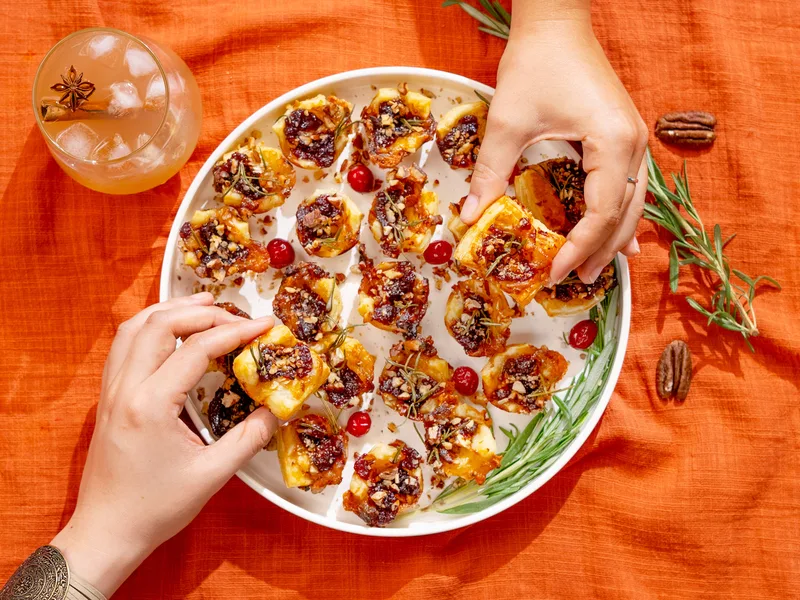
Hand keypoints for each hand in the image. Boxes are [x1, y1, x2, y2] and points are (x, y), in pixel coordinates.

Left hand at [51, 293, 276, 596]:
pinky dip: (150, 327)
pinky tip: (171, 332)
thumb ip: (249, 438)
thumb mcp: (212, 475)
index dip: (235, 331)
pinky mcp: (107, 398)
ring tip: (204, 306)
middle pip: (160, 324)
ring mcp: (111, 391)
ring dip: (170, 311)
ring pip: (134, 327)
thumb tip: (277, 408)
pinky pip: (124, 345)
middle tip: (236, 314)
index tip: (264, 326)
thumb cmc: (156, 508)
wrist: (106, 533)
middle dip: (201, 311)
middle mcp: (125, 388)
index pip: (197, 348)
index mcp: (151, 404)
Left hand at [459, 17, 647, 283]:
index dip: (577, 248)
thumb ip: (491, 172)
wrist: (557, 23)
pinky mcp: (624, 134)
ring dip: (613, 236)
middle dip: (600, 251)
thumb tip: (469, 215)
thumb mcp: (508, 122)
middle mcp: (634, 145)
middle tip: (575, 281)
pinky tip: (616, 233)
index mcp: (613, 144)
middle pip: (625, 214)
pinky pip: (630, 185)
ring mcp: (634, 139)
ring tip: (592, 266)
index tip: (553, 272)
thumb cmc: (536, 64)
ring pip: (634, 202)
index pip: (601, 213)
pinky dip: (619, 213)